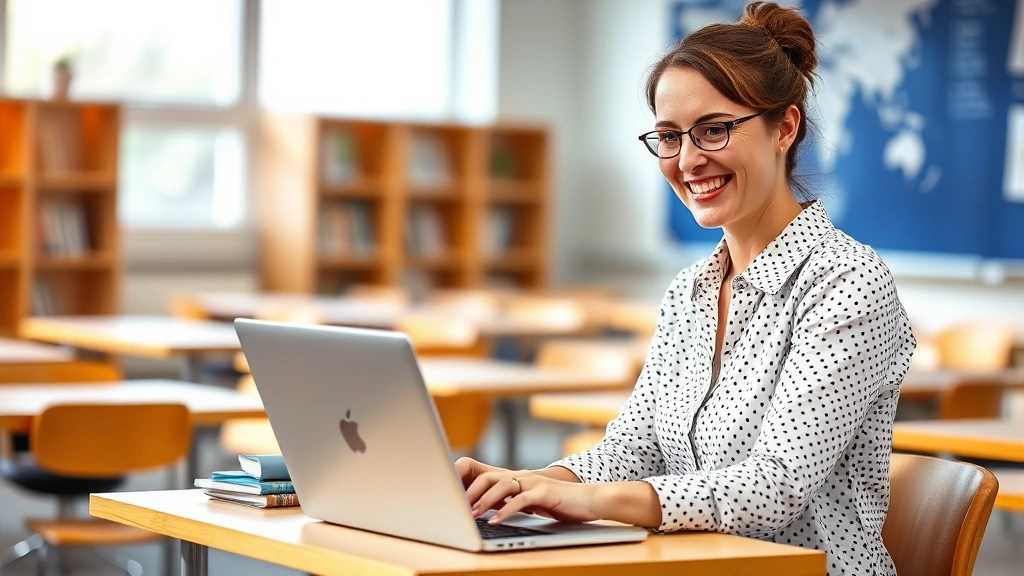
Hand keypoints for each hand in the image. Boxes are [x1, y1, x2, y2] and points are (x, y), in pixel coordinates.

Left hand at [455, 457, 599, 524]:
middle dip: (471, 492)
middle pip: (489, 477)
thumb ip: (515, 502)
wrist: (591, 499)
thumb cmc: (562, 503)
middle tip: (459, 508)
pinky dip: (505, 511)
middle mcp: (524, 477)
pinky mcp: (544, 493)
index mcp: (519, 479)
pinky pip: (520, 500)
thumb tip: (494, 512)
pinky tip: (496, 521)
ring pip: (502, 486)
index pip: (488, 477)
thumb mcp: (534, 502)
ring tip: (472, 515)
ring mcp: (534, 483)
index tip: (456, 502)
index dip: (470, 487)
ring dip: (485, 501)